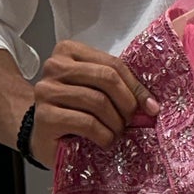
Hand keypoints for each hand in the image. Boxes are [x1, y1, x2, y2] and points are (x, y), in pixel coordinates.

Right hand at [28, 39, 160, 165]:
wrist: (42, 136)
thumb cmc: (72, 112)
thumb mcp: (95, 91)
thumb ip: (116, 87)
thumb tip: (151, 104)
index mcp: (69, 51)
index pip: (112, 64)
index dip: (136, 87)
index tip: (151, 107)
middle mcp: (55, 66)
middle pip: (106, 78)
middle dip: (127, 104)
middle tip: (130, 122)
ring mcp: (47, 90)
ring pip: (98, 102)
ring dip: (116, 124)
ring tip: (116, 133)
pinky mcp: (46, 116)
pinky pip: (87, 123)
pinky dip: (104, 136)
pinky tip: (105, 141)